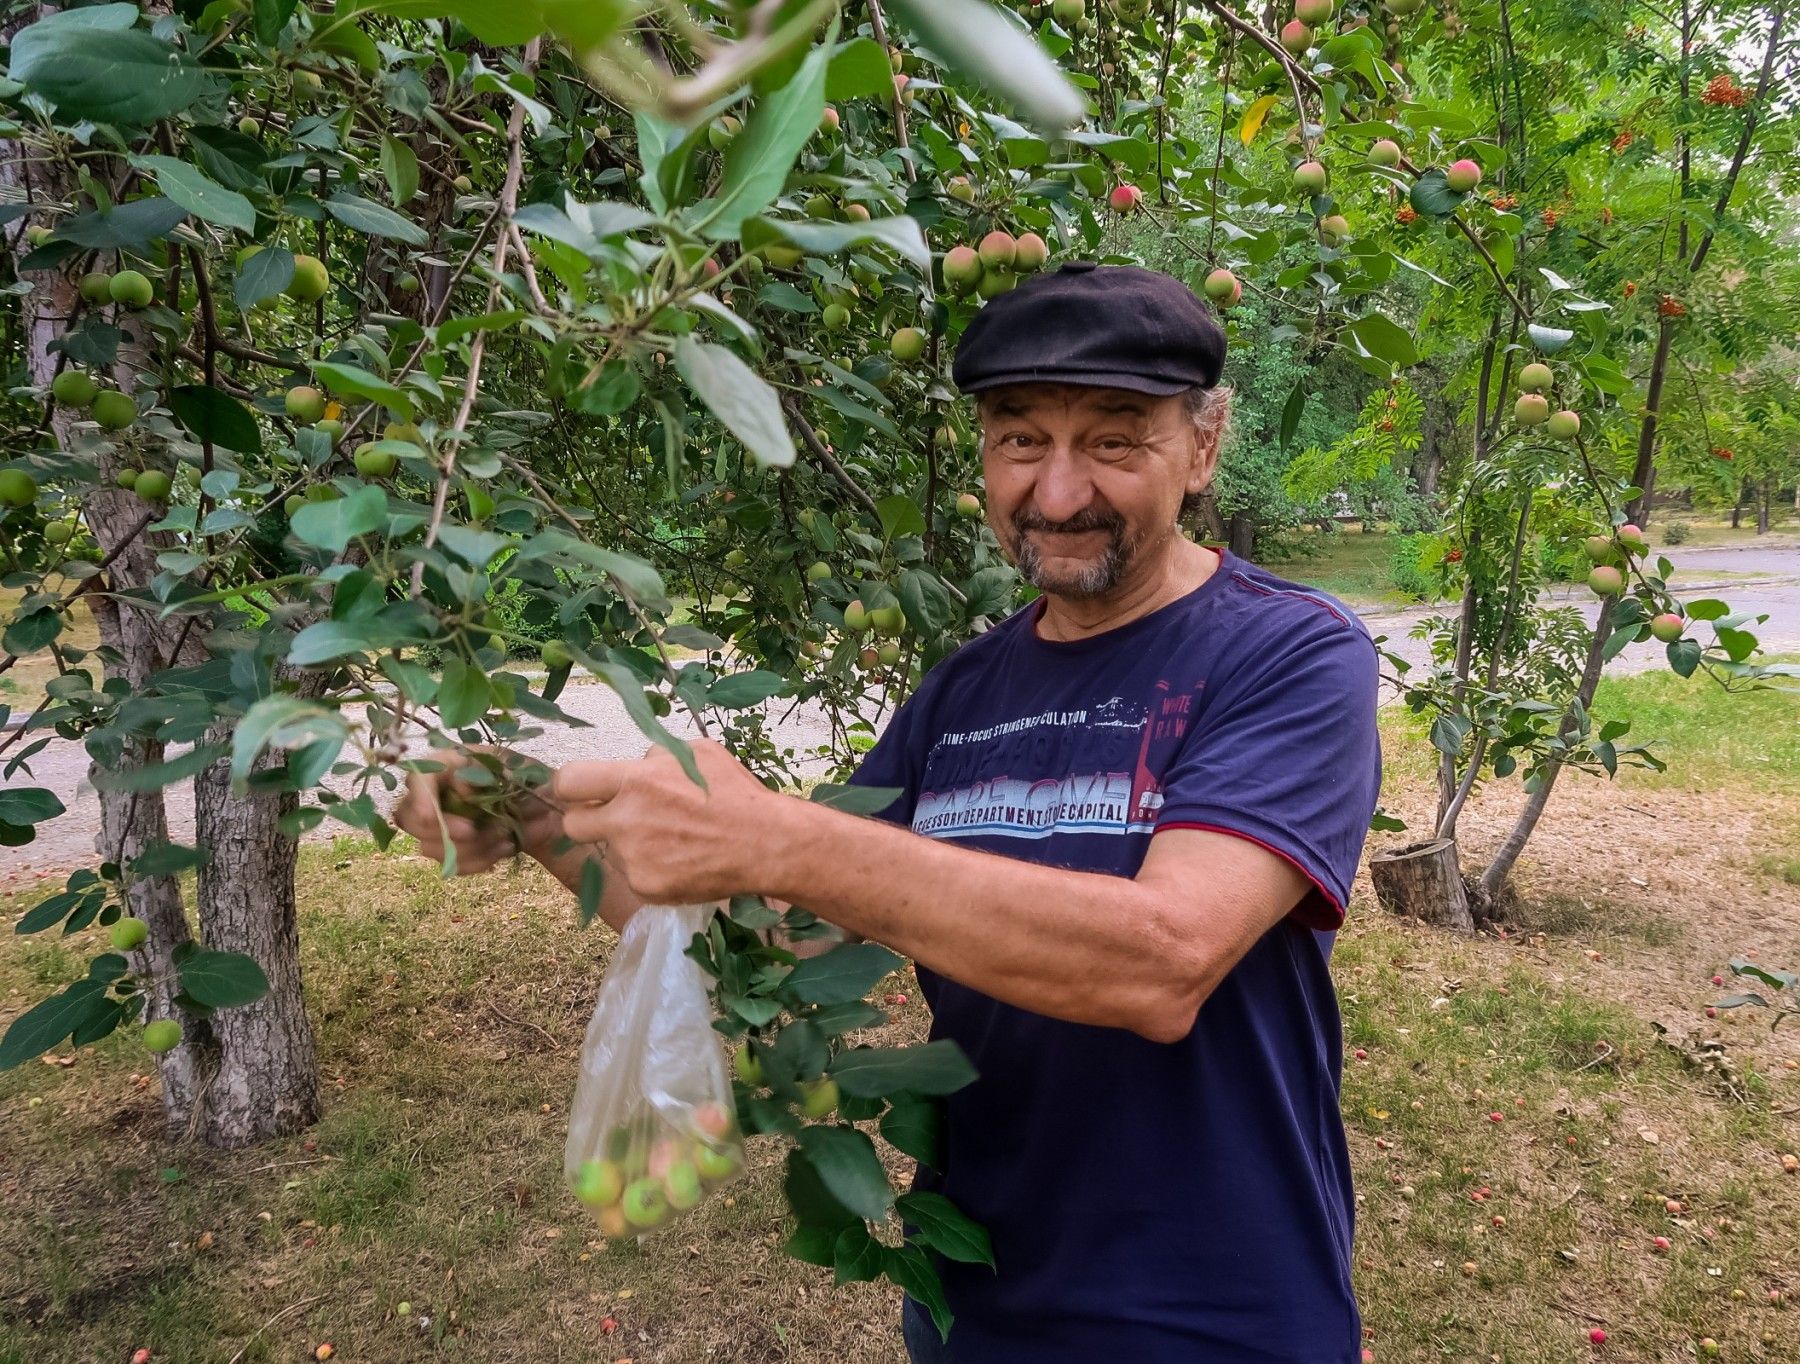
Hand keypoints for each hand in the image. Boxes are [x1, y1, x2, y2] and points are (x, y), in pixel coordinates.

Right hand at [394, 749, 561, 874]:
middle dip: (442, 830)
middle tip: (473, 831)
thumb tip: (466, 791)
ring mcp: (438, 825)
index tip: (429, 817)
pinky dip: (478, 862)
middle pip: (409, 818)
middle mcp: (434, 794)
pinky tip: (504, 849)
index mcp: (448, 764)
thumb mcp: (521, 766)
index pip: (418, 777)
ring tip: (504, 836)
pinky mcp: (450, 850)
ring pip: (429, 847)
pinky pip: (451, 865)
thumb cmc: (529, 779)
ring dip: (469, 848)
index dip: (420, 798)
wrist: (544, 809)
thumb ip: (497, 772)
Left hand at [550, 739, 784, 903]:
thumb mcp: (698, 753)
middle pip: (573, 825)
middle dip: (587, 820)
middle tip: (615, 819)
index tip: (581, 791)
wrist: (765, 844)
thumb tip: (638, 765)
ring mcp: (634, 859)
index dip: (570, 786)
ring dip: (631, 844)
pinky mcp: (646, 887)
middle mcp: (626, 821)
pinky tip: (683, 860)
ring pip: (613, 850)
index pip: (569, 782)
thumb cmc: (736, 793)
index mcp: (635, 782)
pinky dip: (653, 868)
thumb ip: (657, 758)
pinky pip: (636, 873)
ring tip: (674, 841)